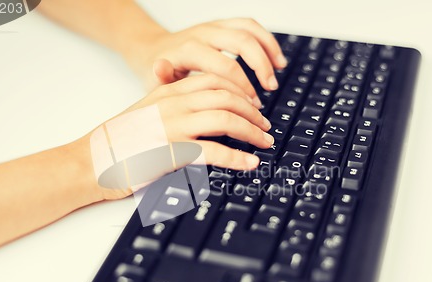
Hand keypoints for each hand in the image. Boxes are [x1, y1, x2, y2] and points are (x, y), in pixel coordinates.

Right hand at [90, 74, 273, 199]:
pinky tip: (249, 163)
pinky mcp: (172, 152)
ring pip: (225, 118)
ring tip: (264, 142)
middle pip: (226, 96)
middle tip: (265, 125)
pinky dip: (237, 157)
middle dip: (253, 111)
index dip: (241, 91)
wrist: (93, 160)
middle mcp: (173, 104)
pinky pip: (214, 151)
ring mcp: (173, 126)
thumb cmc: (120, 140)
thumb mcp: (148, 113)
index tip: (254, 105)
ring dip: (252, 131)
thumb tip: (205, 115)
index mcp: (169, 91)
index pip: (215, 80)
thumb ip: (175, 108)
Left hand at [124, 18, 286, 104]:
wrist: (153, 51)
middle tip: (269, 89)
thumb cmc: (158, 72)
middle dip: (260, 67)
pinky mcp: (222, 25)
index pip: (225, 66)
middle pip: (242, 42)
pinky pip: (250, 26)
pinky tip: (276, 60)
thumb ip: (161, 77)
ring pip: (249, 29)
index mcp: (188, 49)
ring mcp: (214, 27)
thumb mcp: (155, 81)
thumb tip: (160, 68)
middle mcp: (203, 33)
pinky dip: (266, 41)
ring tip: (278, 72)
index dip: (242, 88)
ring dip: (268, 50)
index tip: (251, 107)